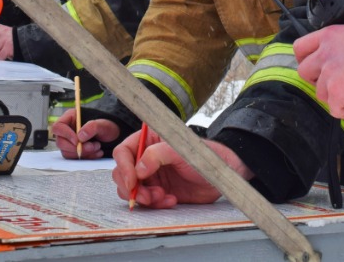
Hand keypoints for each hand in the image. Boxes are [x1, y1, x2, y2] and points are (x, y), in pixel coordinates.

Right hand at [51, 109, 118, 158]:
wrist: (114, 136)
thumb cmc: (108, 126)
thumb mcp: (103, 124)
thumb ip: (92, 127)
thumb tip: (79, 136)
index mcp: (71, 118)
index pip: (58, 127)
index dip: (65, 135)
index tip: (77, 141)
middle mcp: (68, 130)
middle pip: (61, 142)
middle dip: (76, 147)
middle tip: (92, 146)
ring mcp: (70, 142)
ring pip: (67, 152)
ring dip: (83, 153)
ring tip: (97, 147)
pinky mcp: (74, 151)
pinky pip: (74, 158)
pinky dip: (86, 157)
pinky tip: (97, 153)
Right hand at [111, 128, 251, 208]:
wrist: (221, 175)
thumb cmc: (204, 156)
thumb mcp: (181, 151)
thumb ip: (157, 155)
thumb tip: (138, 169)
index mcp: (148, 140)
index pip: (123, 152)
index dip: (124, 168)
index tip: (132, 182)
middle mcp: (145, 158)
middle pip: (122, 173)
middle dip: (132, 188)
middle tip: (147, 196)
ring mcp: (151, 175)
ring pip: (132, 190)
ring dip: (145, 197)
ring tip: (163, 196)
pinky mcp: (158, 191)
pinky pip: (146, 201)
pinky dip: (155, 204)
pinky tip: (171, 200)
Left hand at [294, 24, 343, 119]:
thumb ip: (341, 44)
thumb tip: (342, 58)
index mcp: (328, 36)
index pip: (300, 48)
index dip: (304, 60)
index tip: (312, 67)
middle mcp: (324, 54)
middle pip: (304, 72)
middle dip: (316, 81)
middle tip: (332, 84)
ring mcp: (329, 75)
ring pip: (320, 94)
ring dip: (334, 97)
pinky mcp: (339, 93)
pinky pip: (335, 110)